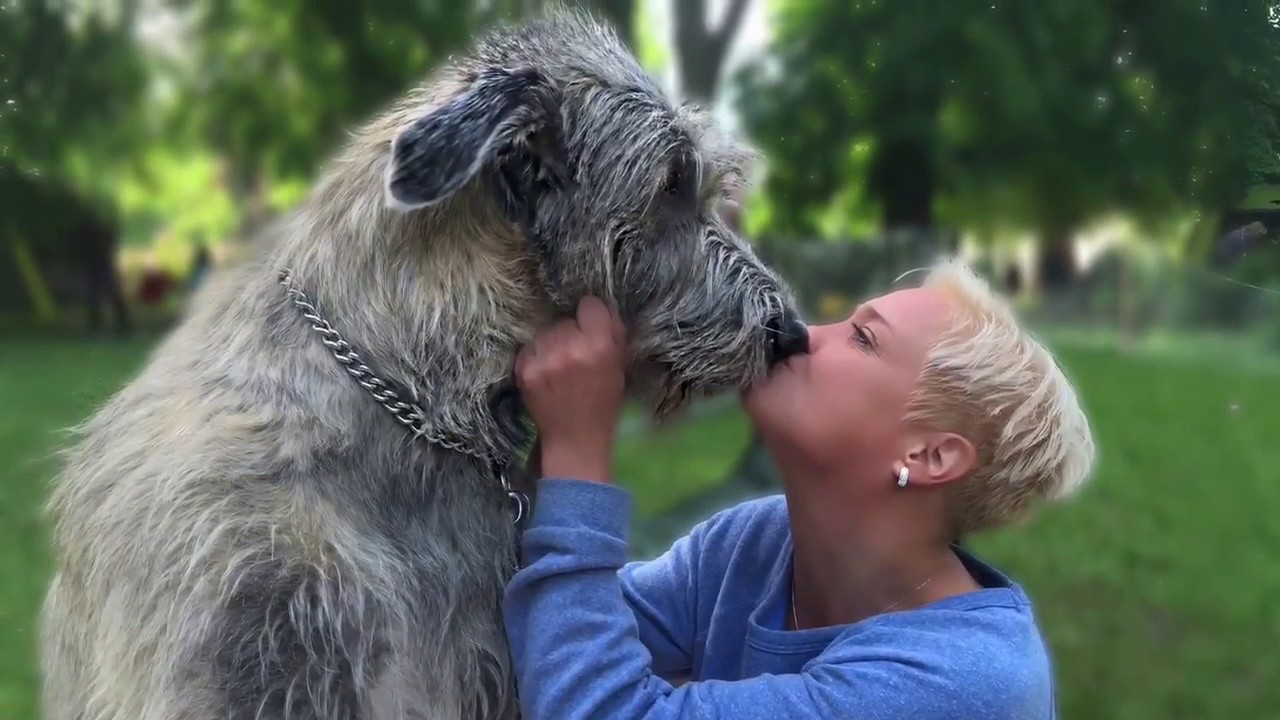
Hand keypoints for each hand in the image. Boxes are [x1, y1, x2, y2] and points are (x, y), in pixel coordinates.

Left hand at [515, 296, 626, 482]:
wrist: (574, 439)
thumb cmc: (602, 404)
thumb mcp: (618, 368)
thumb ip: (612, 335)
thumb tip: (602, 307)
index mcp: (599, 347)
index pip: (591, 305)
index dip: (593, 316)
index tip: (592, 328)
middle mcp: (570, 348)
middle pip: (566, 319)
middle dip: (572, 332)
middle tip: (576, 354)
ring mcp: (544, 359)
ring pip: (546, 332)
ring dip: (552, 343)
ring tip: (560, 366)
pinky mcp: (524, 369)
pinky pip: (531, 347)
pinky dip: (537, 356)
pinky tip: (546, 373)